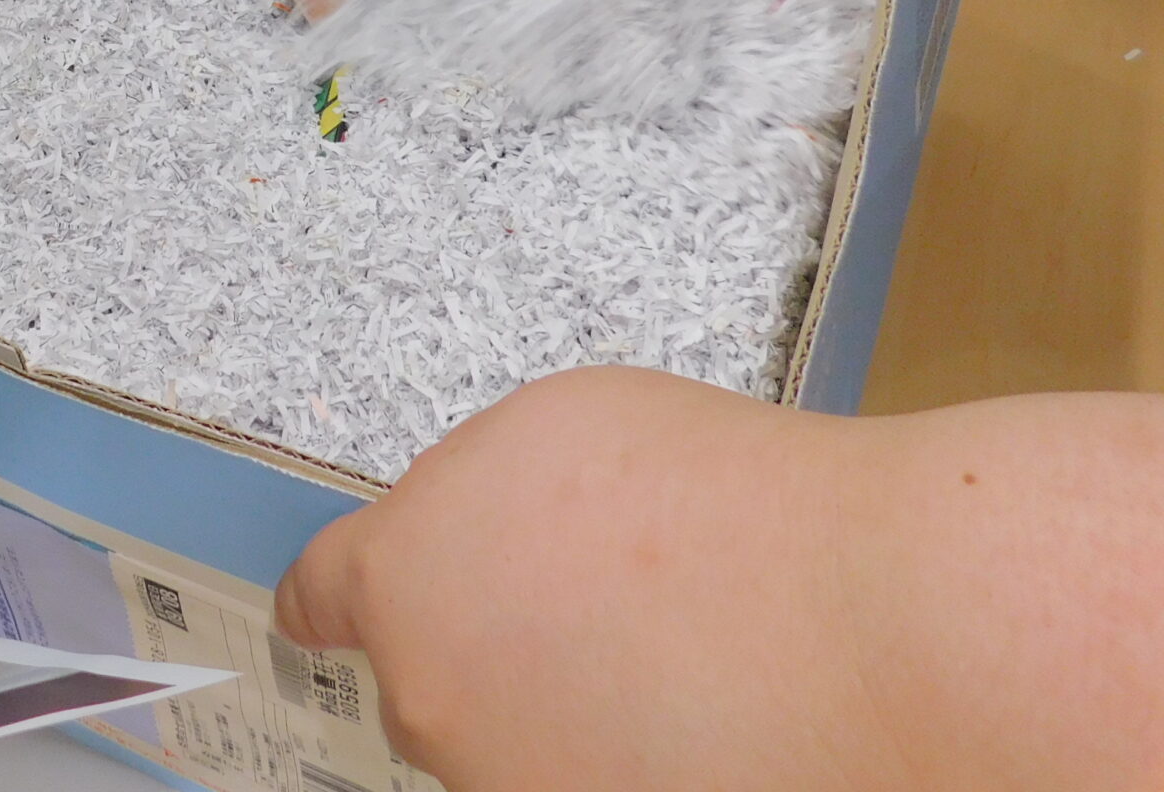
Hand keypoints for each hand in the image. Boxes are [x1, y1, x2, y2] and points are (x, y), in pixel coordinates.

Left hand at [276, 369, 871, 790]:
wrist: (862, 627)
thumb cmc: (719, 506)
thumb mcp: (555, 429)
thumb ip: (477, 497)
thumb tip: (481, 540)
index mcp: (403, 577)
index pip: (323, 596)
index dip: (335, 597)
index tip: (325, 609)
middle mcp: (431, 699)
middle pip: (428, 671)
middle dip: (486, 643)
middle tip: (591, 605)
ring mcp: (508, 782)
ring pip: (511, 738)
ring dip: (558, 708)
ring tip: (671, 657)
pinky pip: (582, 777)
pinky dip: (622, 757)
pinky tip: (701, 717)